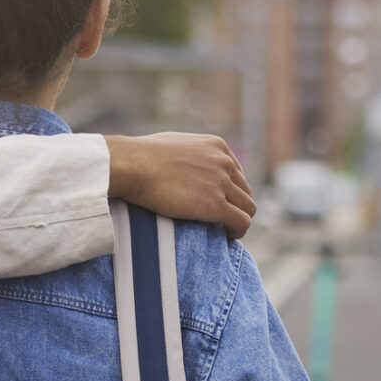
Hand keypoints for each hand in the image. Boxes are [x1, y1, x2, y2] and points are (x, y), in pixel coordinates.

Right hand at [105, 133, 255, 236]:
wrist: (132, 165)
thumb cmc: (141, 156)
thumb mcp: (174, 144)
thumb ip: (188, 154)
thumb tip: (182, 166)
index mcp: (217, 146)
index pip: (236, 172)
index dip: (229, 190)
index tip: (219, 201)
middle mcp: (224, 163)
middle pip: (244, 190)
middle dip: (235, 205)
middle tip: (221, 219)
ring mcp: (221, 183)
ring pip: (248, 207)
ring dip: (239, 219)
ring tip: (225, 230)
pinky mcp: (215, 204)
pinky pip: (242, 221)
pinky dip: (238, 231)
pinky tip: (227, 236)